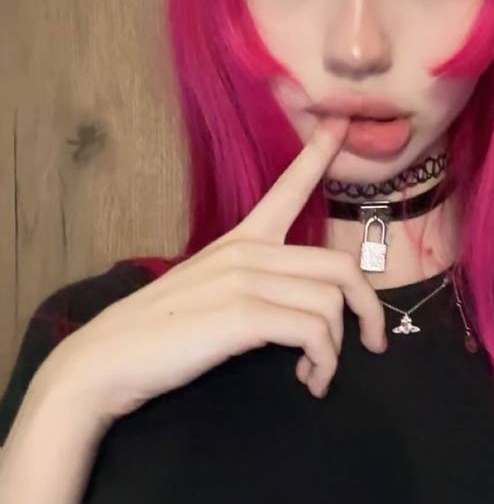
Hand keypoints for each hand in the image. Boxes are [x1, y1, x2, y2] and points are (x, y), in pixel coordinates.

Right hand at [44, 115, 387, 419]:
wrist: (110, 358)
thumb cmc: (161, 333)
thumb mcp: (210, 291)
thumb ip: (254, 285)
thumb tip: (300, 308)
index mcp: (241, 240)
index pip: (287, 189)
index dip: (319, 157)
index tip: (342, 123)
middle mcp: (248, 251)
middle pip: (341, 266)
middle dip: (369, 309)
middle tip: (373, 343)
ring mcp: (245, 280)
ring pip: (331, 304)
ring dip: (336, 350)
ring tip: (316, 373)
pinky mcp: (244, 314)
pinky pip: (313, 333)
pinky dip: (322, 363)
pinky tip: (309, 380)